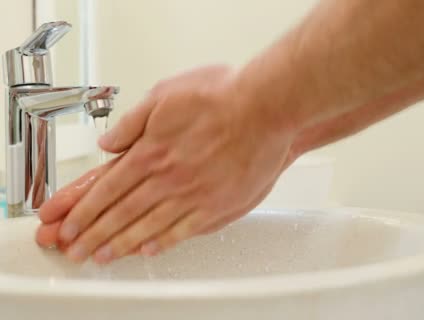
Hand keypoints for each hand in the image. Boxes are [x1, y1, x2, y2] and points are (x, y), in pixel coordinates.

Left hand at [38, 65, 296, 263]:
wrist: (266, 108)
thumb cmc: (222, 96)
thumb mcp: (165, 94)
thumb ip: (132, 122)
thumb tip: (108, 143)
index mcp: (152, 151)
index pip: (107, 187)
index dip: (83, 209)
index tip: (67, 224)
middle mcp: (169, 178)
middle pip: (121, 212)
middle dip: (93, 234)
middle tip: (76, 250)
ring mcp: (194, 195)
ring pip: (149, 226)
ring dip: (121, 244)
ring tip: (104, 256)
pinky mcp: (218, 205)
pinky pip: (185, 231)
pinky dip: (164, 242)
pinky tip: (150, 249)